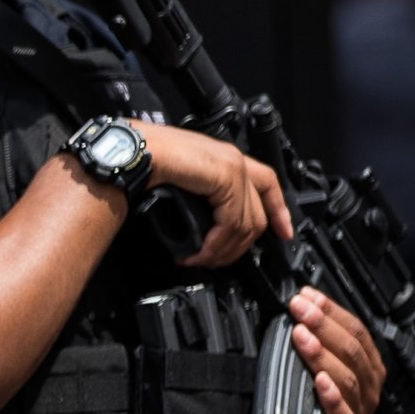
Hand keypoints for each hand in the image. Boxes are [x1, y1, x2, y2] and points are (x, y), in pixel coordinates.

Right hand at [137, 124, 290, 267]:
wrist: (130, 152)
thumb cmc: (142, 159)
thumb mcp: (180, 180)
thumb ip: (199, 195)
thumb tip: (201, 226)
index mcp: (225, 158)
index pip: (268, 184)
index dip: (279, 212)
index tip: (284, 233)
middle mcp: (233, 160)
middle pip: (258, 214)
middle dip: (240, 246)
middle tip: (215, 261)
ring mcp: (232, 167)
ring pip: (247, 223)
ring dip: (224, 250)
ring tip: (200, 260)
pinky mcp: (225, 176)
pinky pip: (232, 222)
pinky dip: (216, 244)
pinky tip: (200, 253)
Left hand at [288, 287, 384, 413]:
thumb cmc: (318, 411)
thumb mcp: (324, 374)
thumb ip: (317, 347)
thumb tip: (297, 313)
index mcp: (366, 367)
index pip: (356, 330)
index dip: (332, 310)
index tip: (306, 295)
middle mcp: (368, 386)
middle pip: (352, 349)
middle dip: (324, 324)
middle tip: (298, 307)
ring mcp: (359, 410)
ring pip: (347, 377)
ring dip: (323, 354)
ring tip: (301, 336)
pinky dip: (331, 396)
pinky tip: (318, 382)